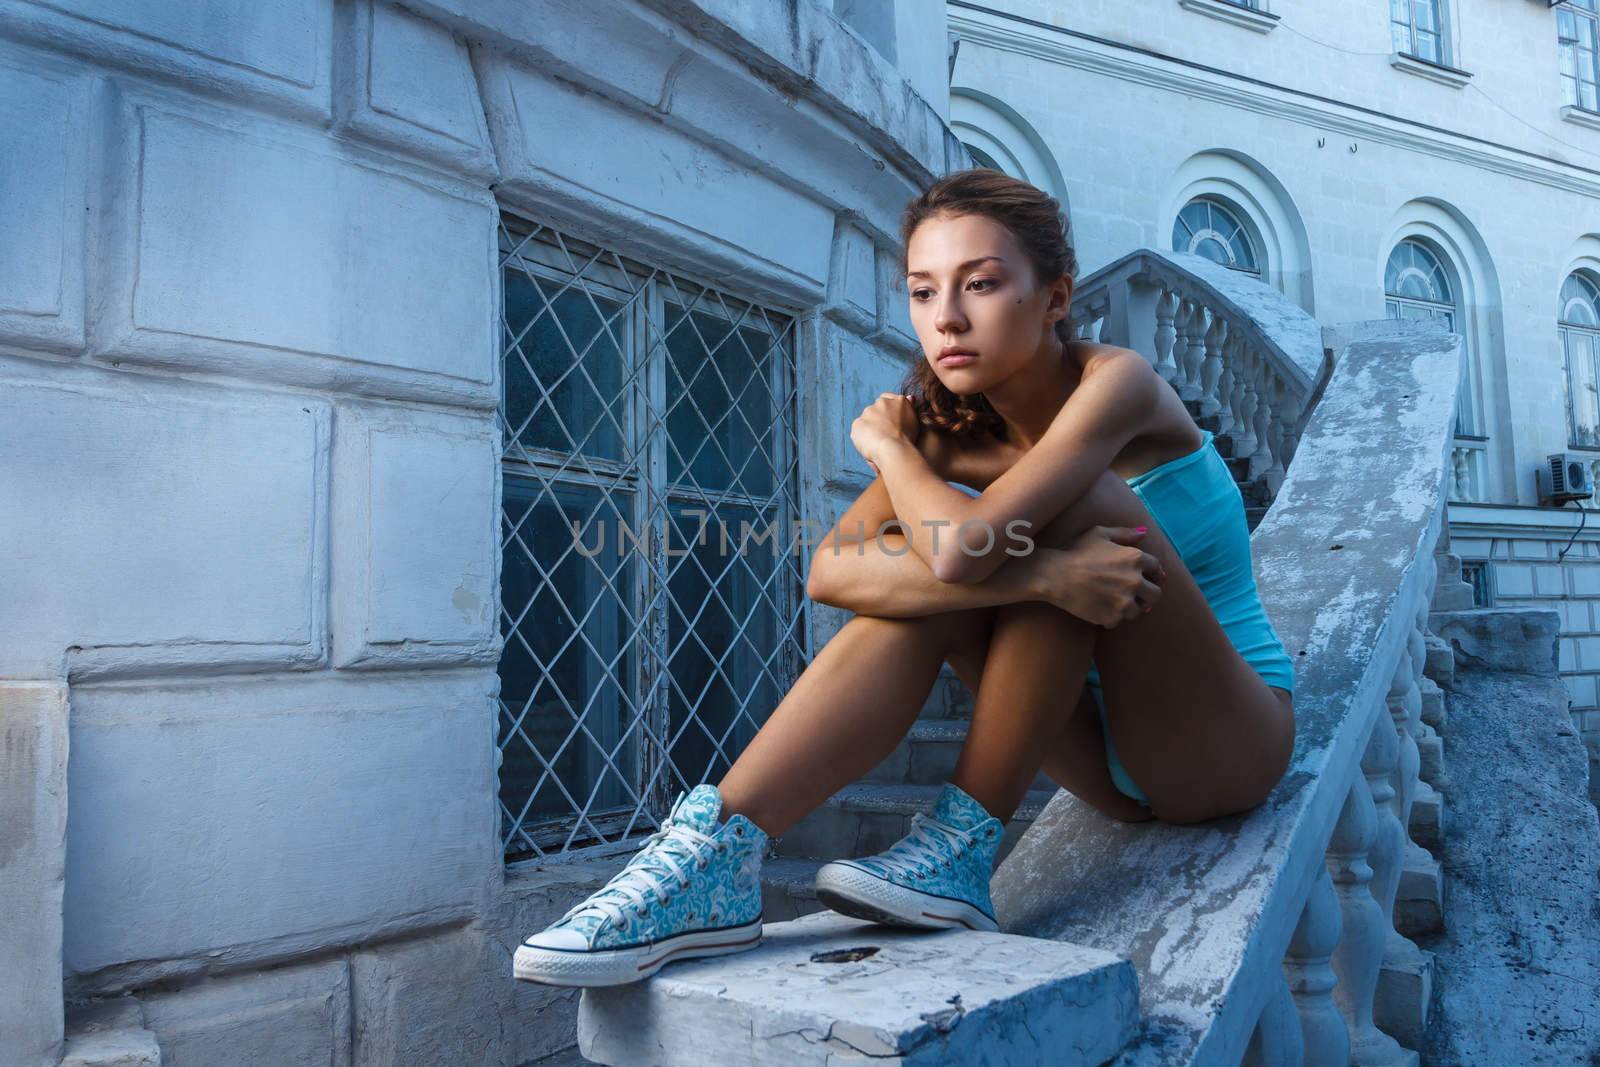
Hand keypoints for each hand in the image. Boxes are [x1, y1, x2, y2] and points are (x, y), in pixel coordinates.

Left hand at [851, 393, 919, 471]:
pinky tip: (871, 447)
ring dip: (870, 428)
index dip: (887, 410)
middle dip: (878, 420)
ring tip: (879, 444)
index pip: (887, 398)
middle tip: (885, 435)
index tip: (888, 421)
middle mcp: (882, 402)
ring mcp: (868, 412)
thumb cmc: (907, 439)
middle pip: (876, 410)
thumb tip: (910, 397)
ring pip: (867, 420)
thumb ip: (909, 408)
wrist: (893, 449)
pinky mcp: (858, 423)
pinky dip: (863, 438)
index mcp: (898, 401)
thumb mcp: (914, 421)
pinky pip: (859, 431)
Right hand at [1029, 527, 1165, 627]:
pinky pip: (1118, 621)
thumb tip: (1143, 533)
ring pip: (1138, 611)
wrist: (1056, 575)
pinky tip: (1100, 610)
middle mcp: (1135, 581)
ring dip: (1129, 608)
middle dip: (1148, 596)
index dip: (1154, 574)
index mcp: (1135, 558)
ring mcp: (1125, 601)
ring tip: (1115, 604)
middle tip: (1137, 597)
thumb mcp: (1099, 534)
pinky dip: (1111, 618)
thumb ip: (1124, 534)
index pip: (1157, 569)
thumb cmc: (1076, 551)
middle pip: (1155, 595)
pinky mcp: (1113, 617)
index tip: (1150, 579)